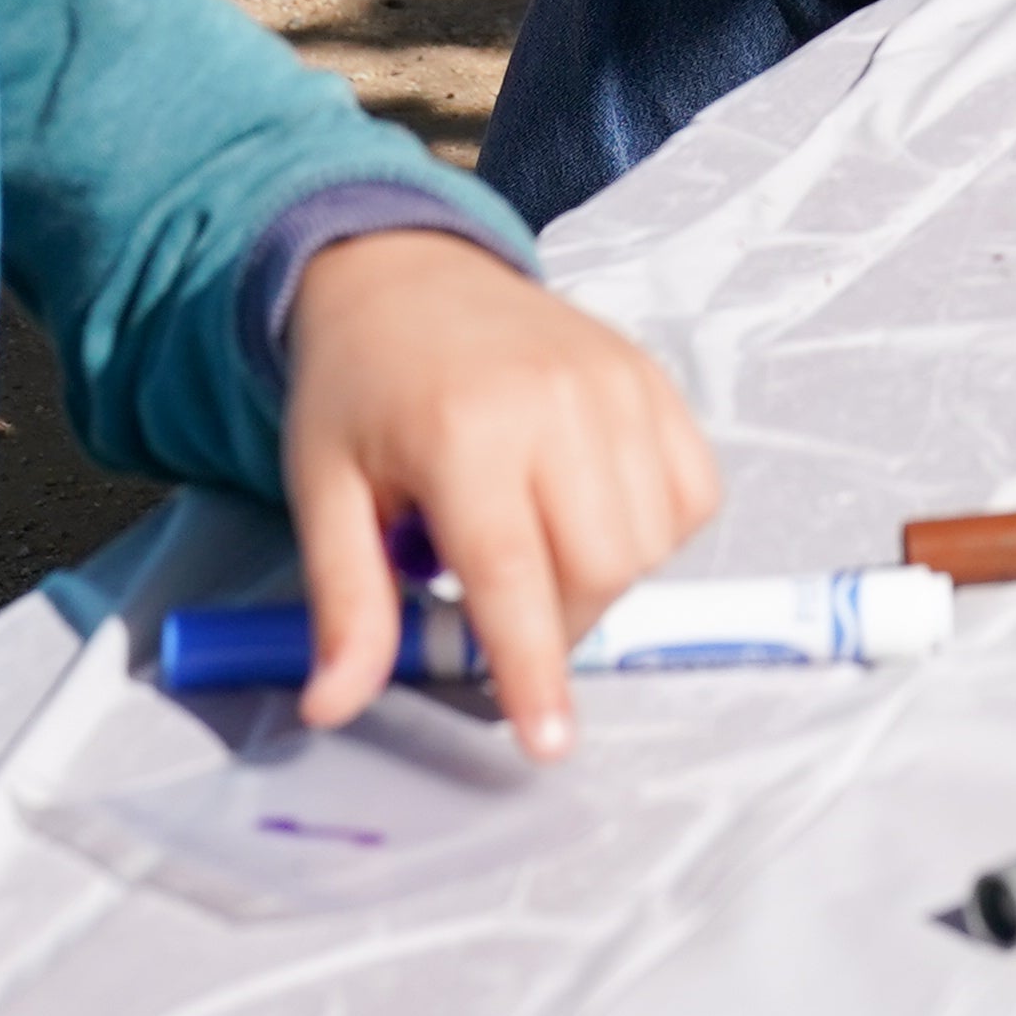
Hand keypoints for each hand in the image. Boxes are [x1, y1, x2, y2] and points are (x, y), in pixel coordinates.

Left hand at [280, 228, 722, 754]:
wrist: (406, 275)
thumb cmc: (358, 390)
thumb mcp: (323, 494)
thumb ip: (346, 604)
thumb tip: (334, 705)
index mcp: (461, 431)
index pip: (512, 576)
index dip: (532, 668)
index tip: (547, 740)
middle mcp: (554, 402)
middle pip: (600, 569)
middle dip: (558, 622)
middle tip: (500, 603)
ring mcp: (616, 384)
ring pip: (652, 541)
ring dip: (604, 579)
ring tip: (538, 543)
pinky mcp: (651, 378)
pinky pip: (692, 493)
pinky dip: (655, 530)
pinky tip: (591, 512)